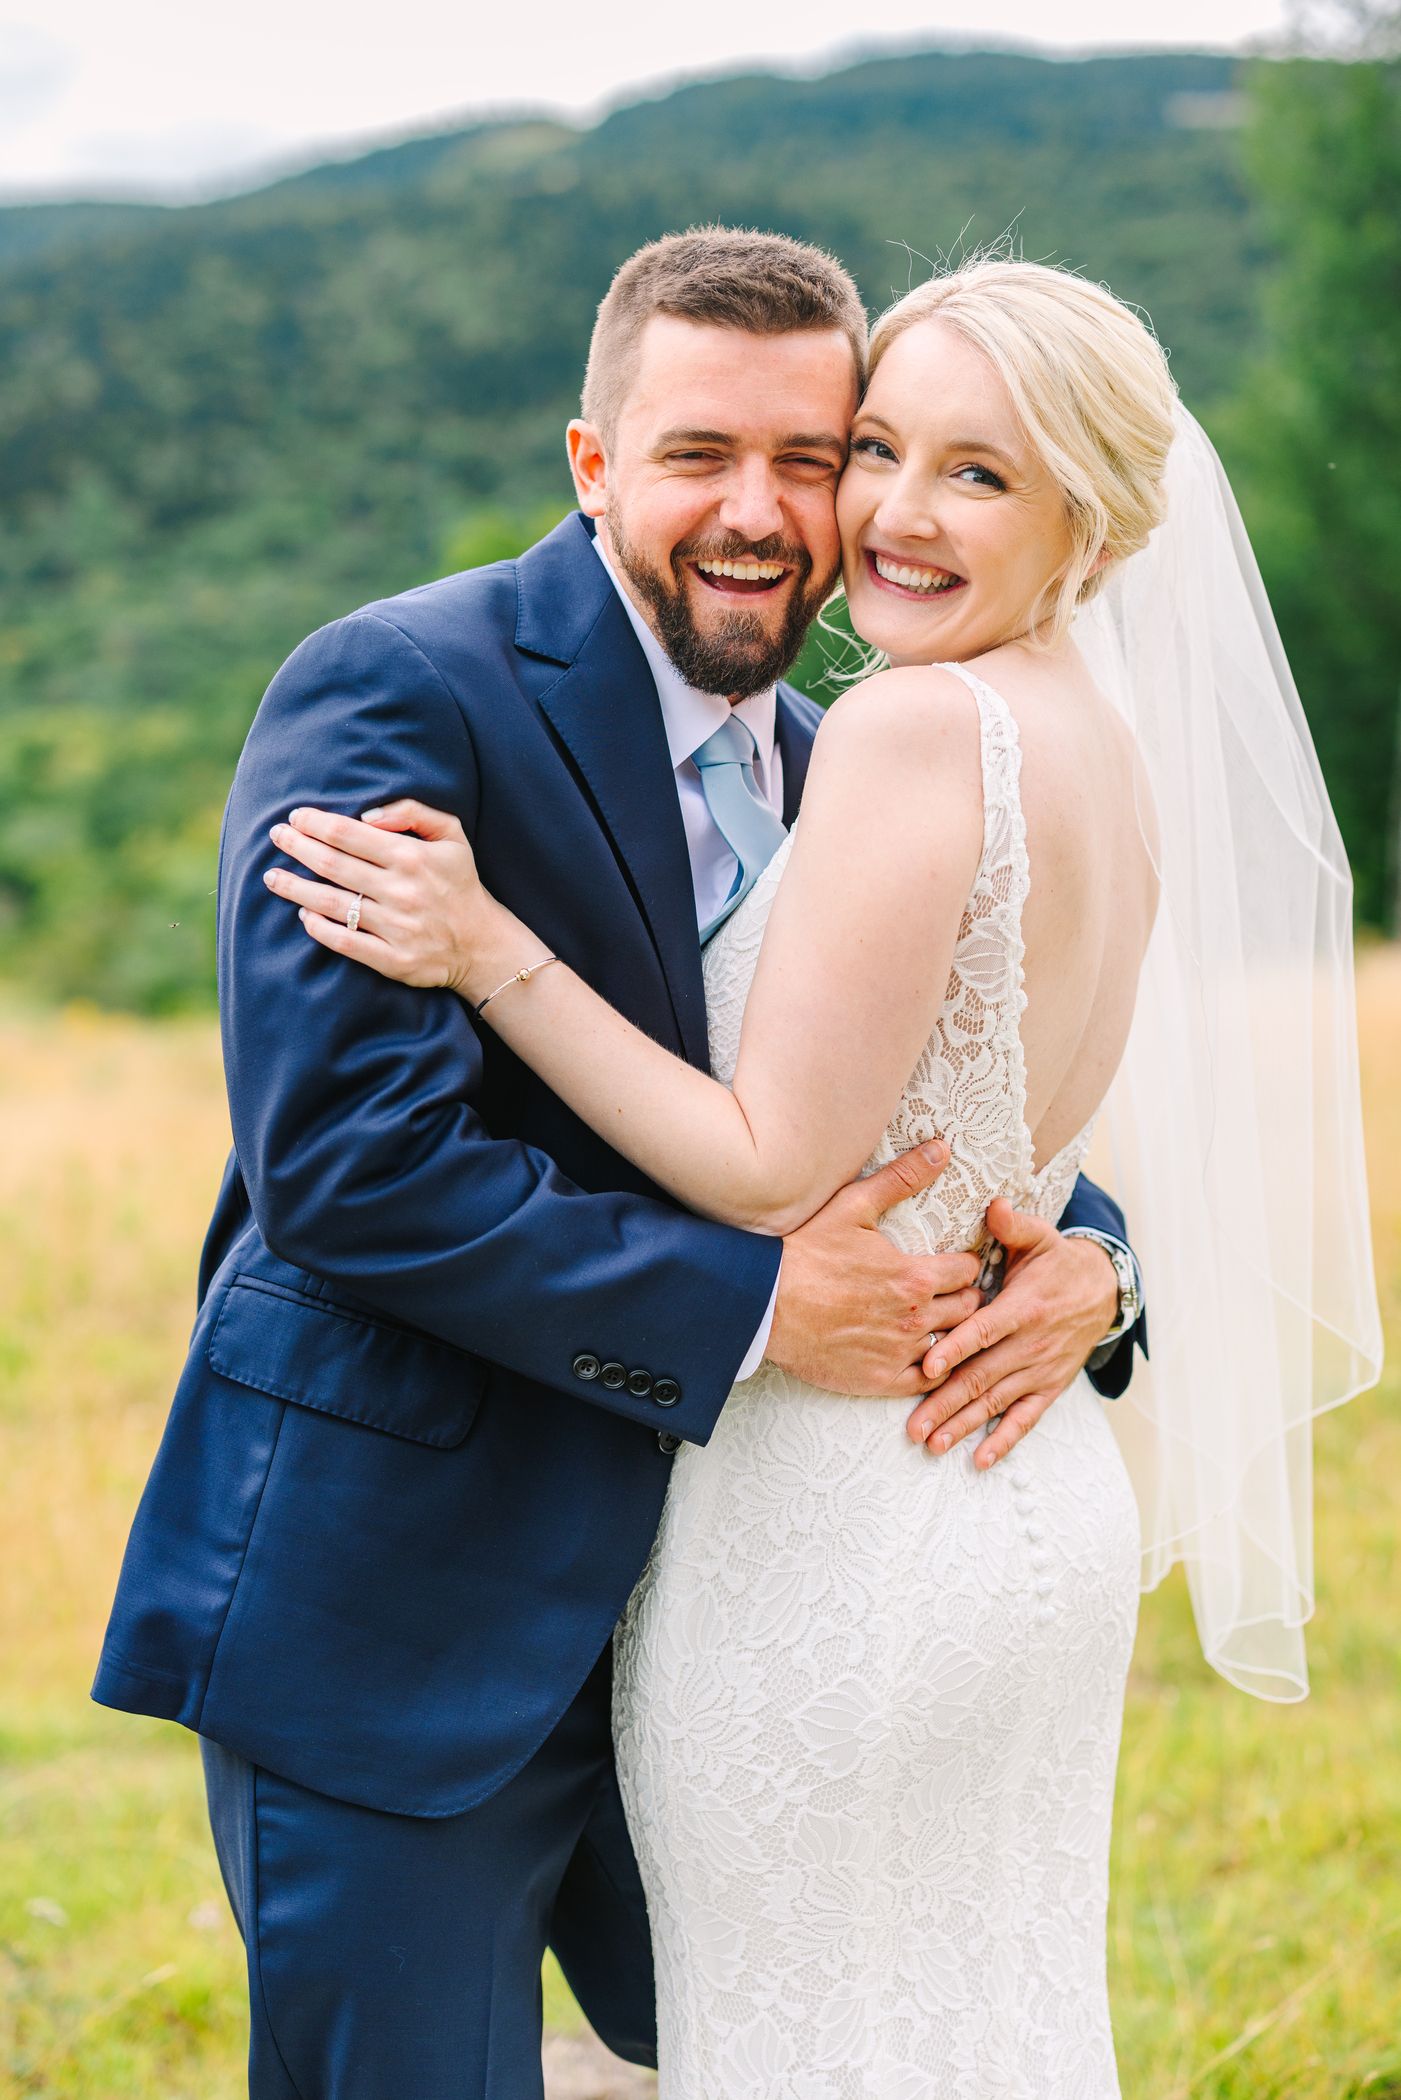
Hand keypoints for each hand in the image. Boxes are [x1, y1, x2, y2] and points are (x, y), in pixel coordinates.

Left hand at [264, 799, 517, 996]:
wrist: (482, 943)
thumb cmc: (459, 883)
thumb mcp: (452, 835)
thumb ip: (413, 812)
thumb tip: (367, 816)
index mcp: (412, 857)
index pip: (349, 834)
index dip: (315, 823)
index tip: (295, 817)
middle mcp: (401, 892)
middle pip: (332, 865)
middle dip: (297, 847)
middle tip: (275, 836)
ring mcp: (396, 928)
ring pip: (331, 904)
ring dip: (295, 888)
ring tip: (271, 877)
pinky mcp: (393, 960)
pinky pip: (344, 942)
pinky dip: (318, 928)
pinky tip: (303, 914)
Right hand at [767, 1144, 985, 1400]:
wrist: (762, 1302)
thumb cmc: (805, 1251)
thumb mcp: (853, 1206)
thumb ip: (902, 1178)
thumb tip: (941, 1148)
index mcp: (915, 1275)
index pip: (968, 1271)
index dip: (963, 1264)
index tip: (954, 1264)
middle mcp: (915, 1317)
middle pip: (967, 1308)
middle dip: (963, 1297)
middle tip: (948, 1292)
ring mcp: (900, 1352)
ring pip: (953, 1345)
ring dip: (949, 1332)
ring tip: (936, 1321)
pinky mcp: (881, 1380)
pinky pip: (929, 1379)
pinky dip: (932, 1365)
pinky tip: (921, 1352)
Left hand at [904, 1198, 1117, 1466]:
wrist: (1102, 1290)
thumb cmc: (1056, 1261)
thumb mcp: (1039, 1237)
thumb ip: (1013, 1225)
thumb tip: (993, 1205)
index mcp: (1023, 1308)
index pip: (984, 1331)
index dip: (956, 1349)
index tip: (927, 1367)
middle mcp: (1031, 1345)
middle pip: (982, 1376)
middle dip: (945, 1403)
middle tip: (913, 1427)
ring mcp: (1039, 1370)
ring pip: (996, 1402)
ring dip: (963, 1425)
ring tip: (932, 1444)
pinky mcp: (1049, 1387)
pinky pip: (1025, 1419)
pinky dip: (1004, 1441)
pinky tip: (979, 1460)